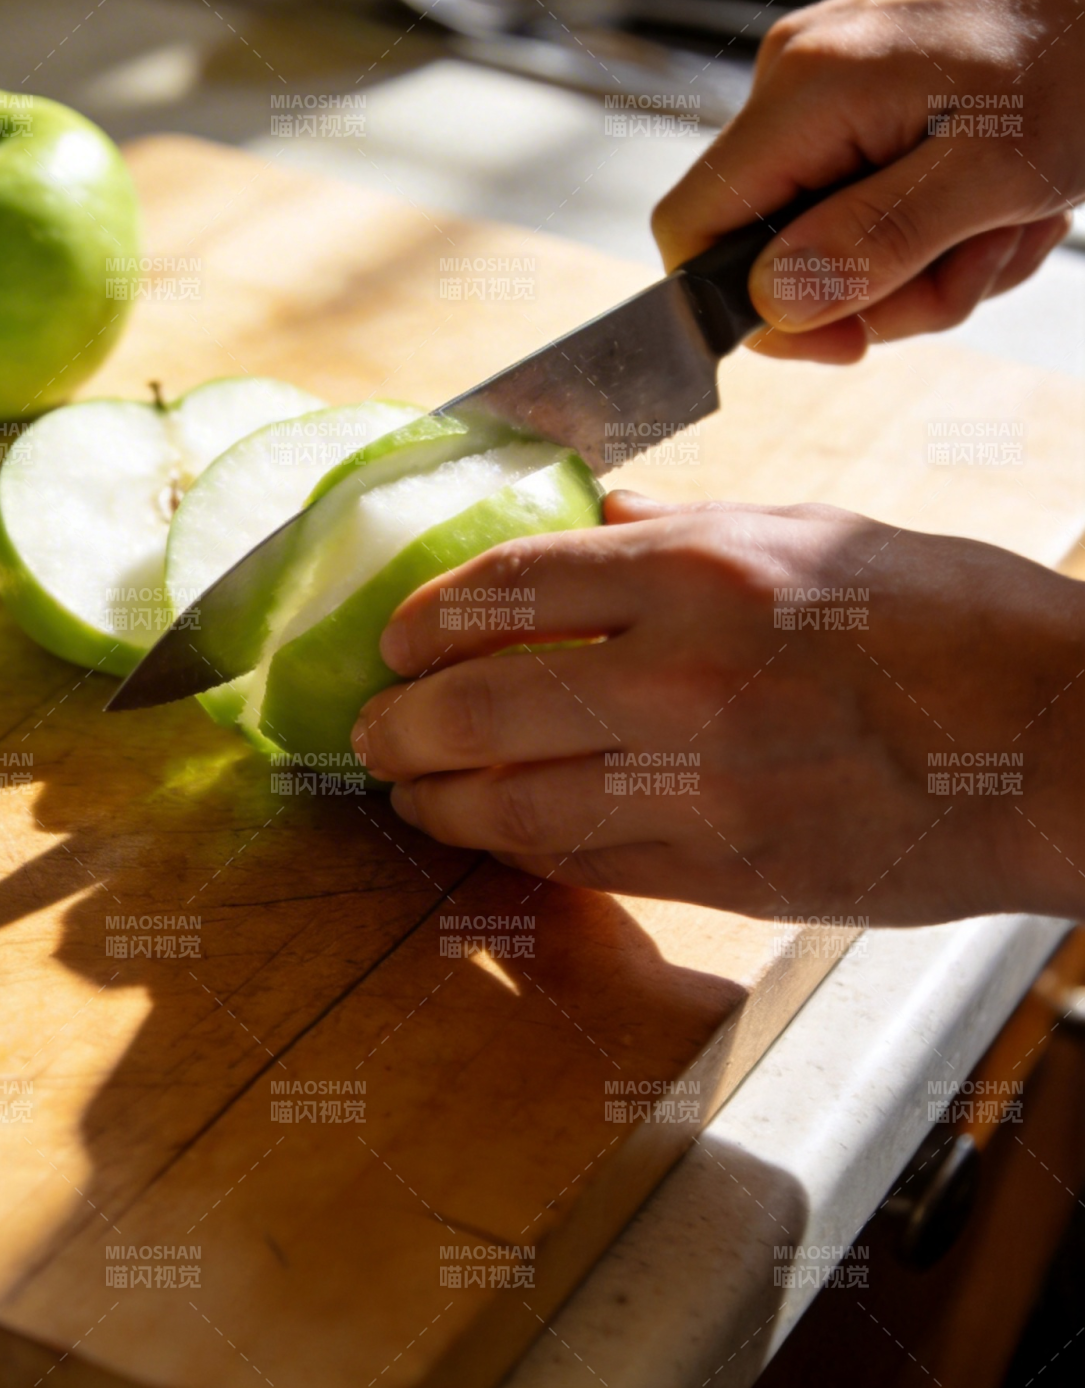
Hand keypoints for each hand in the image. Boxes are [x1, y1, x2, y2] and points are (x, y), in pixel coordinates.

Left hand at [352, 493, 1084, 924]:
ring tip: (407, 791)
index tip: (394, 637)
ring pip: (513, 805)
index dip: (424, 618)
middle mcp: (684, 674)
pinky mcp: (728, 872)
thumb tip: (584, 515)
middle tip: (372, 728)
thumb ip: (676, 530)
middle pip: (479, 706)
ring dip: (437, 801)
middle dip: (400, 723)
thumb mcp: (811, 532)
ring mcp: (702, 784)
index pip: (507, 588)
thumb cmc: (949, 618)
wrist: (1068, 744)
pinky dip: (518, 851)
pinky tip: (491, 836)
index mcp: (703, 568)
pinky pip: (584, 864)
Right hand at [652, 0, 1084, 361]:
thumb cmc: (1083, 40)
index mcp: (803, 95)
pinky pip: (865, 204)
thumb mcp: (996, 171)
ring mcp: (824, 92)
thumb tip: (773, 303)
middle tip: (973, 263)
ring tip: (1006, 222)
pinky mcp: (859, 100)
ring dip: (925, 264)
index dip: (743, 309)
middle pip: (770, 252)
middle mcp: (793, 85)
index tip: (840, 337)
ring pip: (827, 240)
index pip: (689, 231)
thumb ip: (876, 239)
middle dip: (877, 290)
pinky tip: (997, 199)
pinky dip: (933, 227)